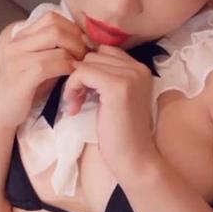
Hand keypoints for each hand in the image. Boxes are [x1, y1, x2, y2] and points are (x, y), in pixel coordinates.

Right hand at [0, 12, 88, 128]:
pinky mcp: (21, 75)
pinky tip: (71, 76)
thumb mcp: (41, 64)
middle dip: (77, 39)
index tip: (84, 45)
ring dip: (75, 53)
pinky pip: (52, 63)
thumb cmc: (26, 90)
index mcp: (20, 36)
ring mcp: (16, 57)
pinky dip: (67, 67)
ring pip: (56, 39)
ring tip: (79, 67)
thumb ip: (55, 49)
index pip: (51, 17)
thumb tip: (83, 40)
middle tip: (85, 56)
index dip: (73, 28)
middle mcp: (16, 42)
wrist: (3, 115)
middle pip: (55, 25)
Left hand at [62, 44, 156, 178]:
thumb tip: (76, 62)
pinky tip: (74, 108)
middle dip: (80, 77)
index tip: (84, 93)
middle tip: (77, 102)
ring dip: (74, 83)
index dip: (89, 70)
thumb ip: (104, 78)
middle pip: (94, 55)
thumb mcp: (113, 98)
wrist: (134, 159)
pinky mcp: (117, 85)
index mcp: (140, 69)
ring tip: (76, 106)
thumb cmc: (120, 134)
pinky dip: (72, 88)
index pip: (105, 52)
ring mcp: (130, 75)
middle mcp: (138, 67)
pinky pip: (82, 72)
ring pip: (86, 62)